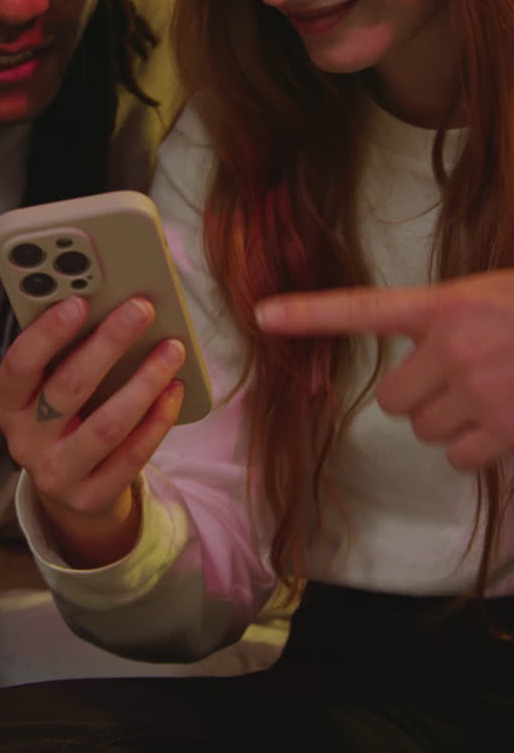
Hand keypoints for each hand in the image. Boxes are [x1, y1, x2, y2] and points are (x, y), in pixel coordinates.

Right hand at [0, 294, 184, 564]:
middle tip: (141, 309)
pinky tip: (174, 389)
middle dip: (108, 344)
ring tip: (172, 349)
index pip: (19, 366)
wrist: (70, 488)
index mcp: (8, 404)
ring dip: (144, 382)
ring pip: (107, 425)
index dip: (47, 334)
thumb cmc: (63, 416)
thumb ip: (65, 352)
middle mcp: (25, 441)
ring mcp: (57, 474)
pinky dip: (158, 420)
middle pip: (69, 388)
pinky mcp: (91, 498)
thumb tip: (110, 304)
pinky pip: (132, 456)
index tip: (80, 301)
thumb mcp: (48, 387)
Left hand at [255, 270, 513, 471]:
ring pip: (425, 429)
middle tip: (458, 379)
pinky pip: (459, 455)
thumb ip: (451, 320)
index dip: (310, 313)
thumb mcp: (491, 296)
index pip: (364, 308)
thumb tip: (428, 354)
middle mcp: (453, 348)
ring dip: (449, 422)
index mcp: (446, 304)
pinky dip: (477, 448)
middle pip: (395, 399)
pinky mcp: (502, 430)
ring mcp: (477, 392)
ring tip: (492, 395)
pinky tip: (505, 421)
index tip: (264, 315)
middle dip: (419, 396)